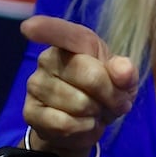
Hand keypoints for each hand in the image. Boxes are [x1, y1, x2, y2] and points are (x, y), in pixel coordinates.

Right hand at [19, 16, 138, 156]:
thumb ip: (126, 71)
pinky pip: (64, 124)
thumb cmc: (104, 90)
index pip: (60, 32)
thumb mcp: (123, 79)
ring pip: (79, 104)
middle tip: (115, 102)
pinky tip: (83, 124)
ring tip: (96, 111)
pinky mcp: (30, 112)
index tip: (29, 28)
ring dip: (96, 114)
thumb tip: (123, 70)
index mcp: (74, 43)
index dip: (45, 29)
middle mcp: (49, 58)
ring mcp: (36, 84)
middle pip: (90, 76)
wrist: (85, 123)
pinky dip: (83, 129)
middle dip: (111, 95)